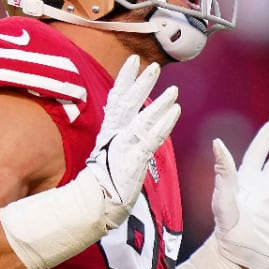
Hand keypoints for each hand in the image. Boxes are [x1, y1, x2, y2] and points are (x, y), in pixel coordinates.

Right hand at [85, 55, 180, 227]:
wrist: (92, 206)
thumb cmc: (101, 185)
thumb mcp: (106, 157)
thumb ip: (114, 141)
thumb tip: (120, 131)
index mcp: (108, 134)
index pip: (116, 100)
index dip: (125, 80)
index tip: (132, 62)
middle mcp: (114, 136)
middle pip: (127, 103)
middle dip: (140, 83)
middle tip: (152, 66)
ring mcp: (124, 147)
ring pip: (142, 119)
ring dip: (159, 103)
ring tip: (174, 90)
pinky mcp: (134, 160)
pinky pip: (152, 138)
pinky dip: (164, 123)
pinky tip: (175, 111)